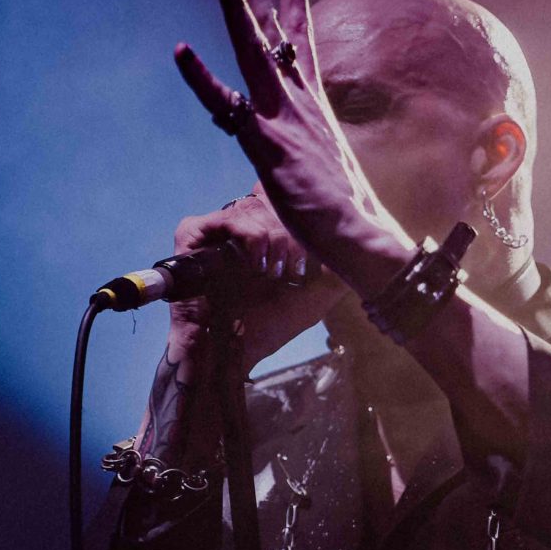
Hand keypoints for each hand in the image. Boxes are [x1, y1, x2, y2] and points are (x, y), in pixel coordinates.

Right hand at [167, 183, 351, 370]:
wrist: (231, 352)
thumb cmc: (267, 327)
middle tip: (290, 269)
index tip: (309, 250)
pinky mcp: (191, 235)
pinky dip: (249, 237)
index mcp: (263, 235)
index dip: (300, 215)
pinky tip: (255, 263)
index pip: (282, 197)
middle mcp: (238, 228)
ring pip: (253, 206)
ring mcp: (213, 230)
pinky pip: (228, 217)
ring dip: (273, 239)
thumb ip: (337, 268)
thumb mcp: (315, 295)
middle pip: (271, 200)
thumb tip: (359, 242)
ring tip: (272, 272)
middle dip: (290, 234)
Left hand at [173, 0, 414, 298]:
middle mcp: (299, 97)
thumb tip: (307, 146)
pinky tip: (181, 50)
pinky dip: (201, 78)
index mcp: (313, 100)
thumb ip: (309, 140)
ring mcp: (283, 116)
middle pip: (275, 24)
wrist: (361, 236)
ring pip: (254, 48)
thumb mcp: (327, 161)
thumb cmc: (345, 209)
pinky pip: (225, 105)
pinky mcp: (266, 144)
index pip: (302, 32)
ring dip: (236, 4)